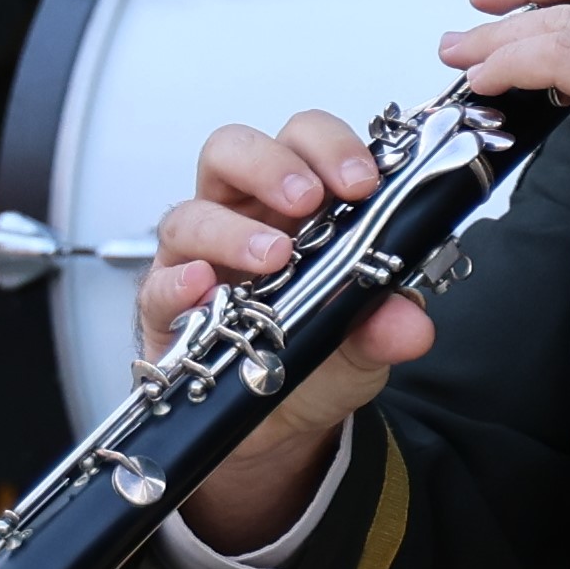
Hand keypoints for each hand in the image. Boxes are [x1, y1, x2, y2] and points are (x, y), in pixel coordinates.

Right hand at [141, 111, 436, 546]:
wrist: (280, 426)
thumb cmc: (317, 358)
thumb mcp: (366, 343)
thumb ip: (387, 324)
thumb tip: (410, 323)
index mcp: (297, 205)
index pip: (303, 142)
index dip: (330, 147)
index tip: (361, 180)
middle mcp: (242, 217)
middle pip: (232, 151)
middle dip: (270, 164)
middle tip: (307, 199)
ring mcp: (198, 258)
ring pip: (190, 214)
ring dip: (232, 231)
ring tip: (273, 258)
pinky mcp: (165, 309)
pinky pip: (159, 284)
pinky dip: (180, 283)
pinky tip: (204, 289)